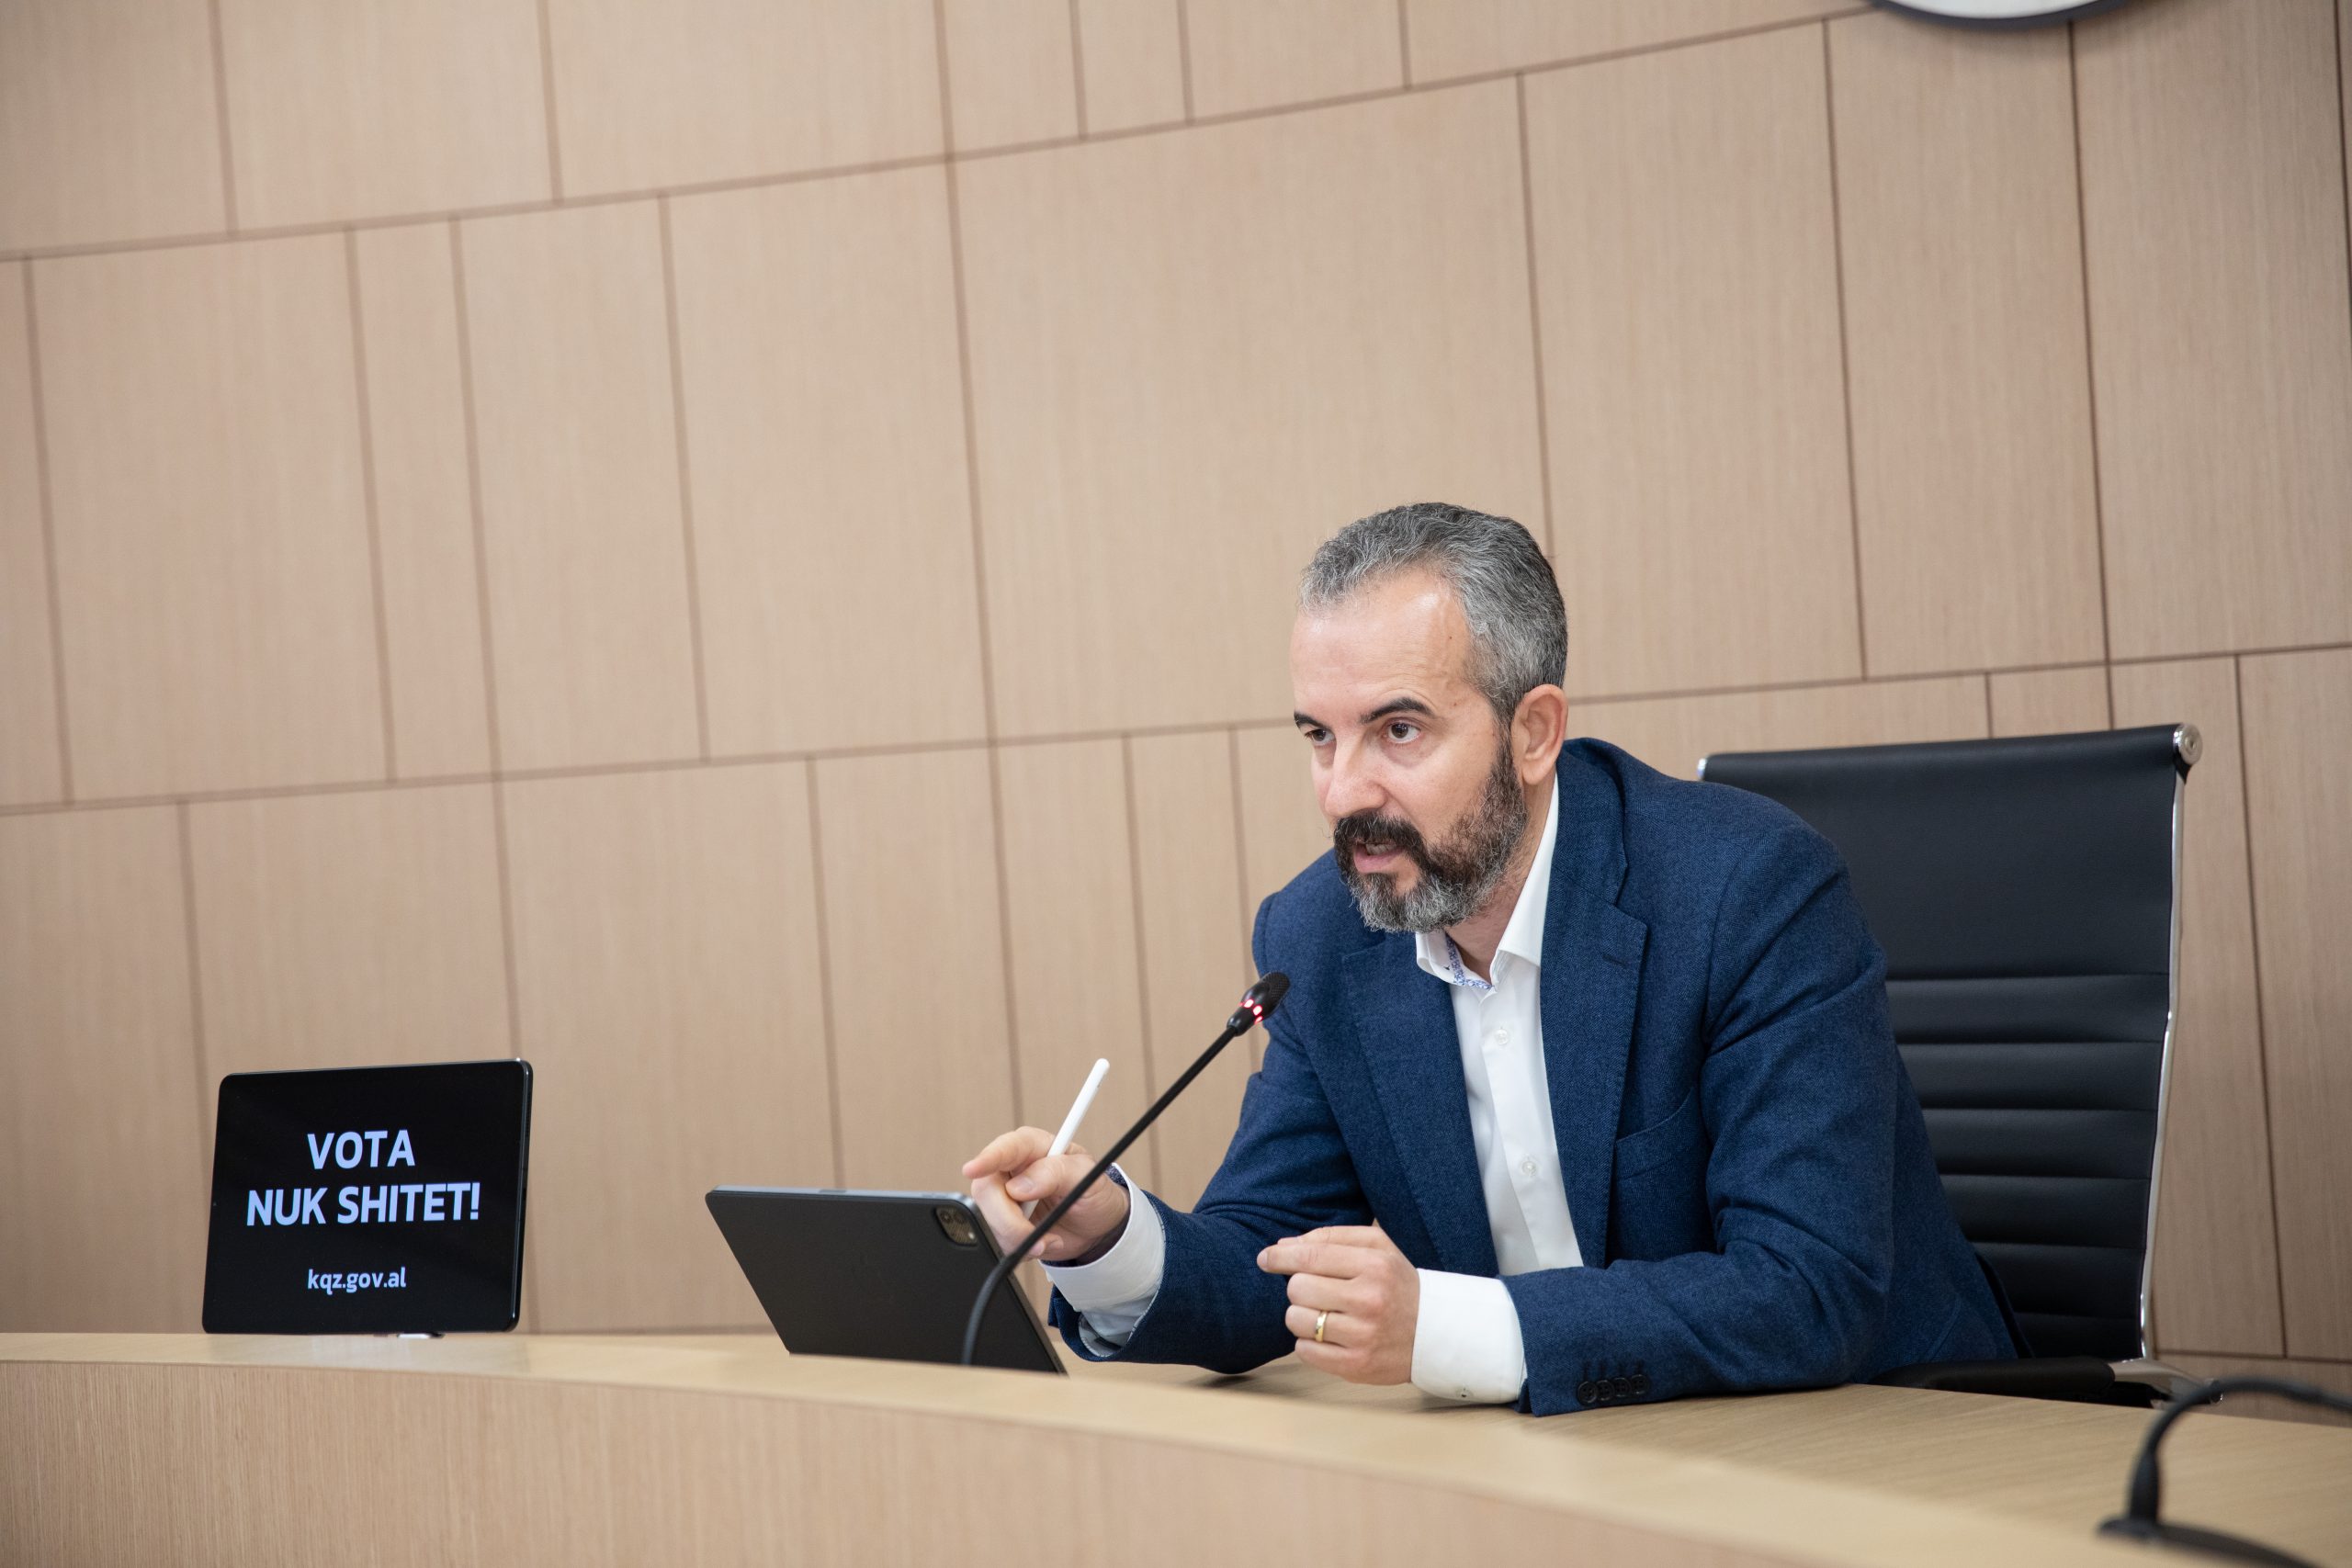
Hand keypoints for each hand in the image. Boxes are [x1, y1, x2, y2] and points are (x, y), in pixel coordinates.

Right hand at [962, 1127, 1129, 1262]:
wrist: (1098, 1228)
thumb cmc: (1094, 1194)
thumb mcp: (1087, 1177)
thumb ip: (1057, 1173)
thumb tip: (1019, 1185)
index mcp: (1033, 1147)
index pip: (1005, 1148)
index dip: (987, 1158)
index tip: (973, 1169)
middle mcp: (1013, 1169)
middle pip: (987, 1188)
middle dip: (1009, 1219)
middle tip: (1036, 1233)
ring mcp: (1006, 1197)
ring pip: (989, 1218)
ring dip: (1020, 1237)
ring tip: (1050, 1237)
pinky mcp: (1004, 1223)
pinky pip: (997, 1239)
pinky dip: (1022, 1248)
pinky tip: (1042, 1241)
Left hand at [1257, 1223, 1418, 1384]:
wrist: (1436, 1332)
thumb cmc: (1397, 1283)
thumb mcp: (1377, 1247)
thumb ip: (1331, 1238)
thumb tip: (1283, 1247)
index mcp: (1374, 1265)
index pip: (1309, 1256)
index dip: (1280, 1257)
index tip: (1266, 1259)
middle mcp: (1369, 1299)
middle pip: (1297, 1288)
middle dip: (1298, 1288)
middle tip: (1316, 1291)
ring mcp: (1362, 1335)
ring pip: (1296, 1320)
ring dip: (1301, 1316)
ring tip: (1322, 1313)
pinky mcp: (1356, 1365)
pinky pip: (1304, 1351)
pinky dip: (1307, 1342)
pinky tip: (1327, 1335)